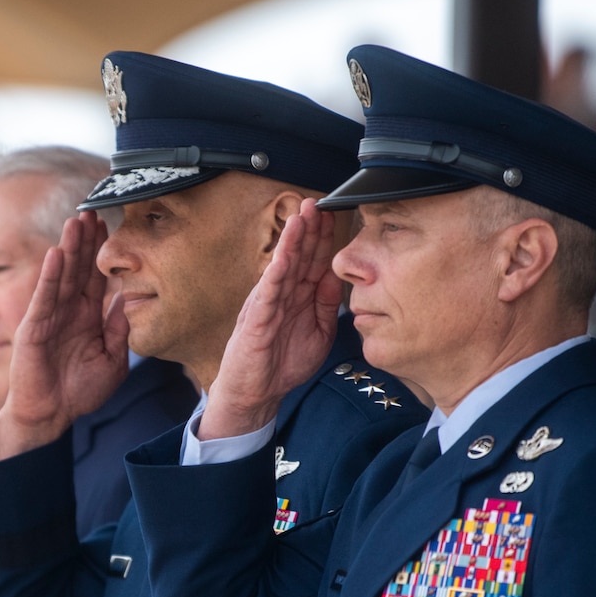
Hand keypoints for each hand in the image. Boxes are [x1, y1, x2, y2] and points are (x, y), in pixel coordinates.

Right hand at [0, 212, 129, 459]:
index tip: (109, 224)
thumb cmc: (79, 392)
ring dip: (68, 248)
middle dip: (84, 240)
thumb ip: (120, 330)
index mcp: (87, 316)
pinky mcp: (34, 327)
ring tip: (75, 221)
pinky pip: (43, 297)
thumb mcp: (112, 360)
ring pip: (61, 275)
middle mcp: (68, 311)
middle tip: (92, 210)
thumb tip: (129, 300)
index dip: (100, 251)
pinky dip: (49, 275)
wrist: (51, 414)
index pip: (94, 276)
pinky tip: (56, 253)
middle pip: (78, 268)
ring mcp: (49, 317)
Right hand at [201, 199, 340, 440]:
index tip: (335, 213)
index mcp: (299, 296)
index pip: (313, 261)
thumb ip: (327, 305)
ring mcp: (268, 305)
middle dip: (308, 229)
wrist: (257, 394)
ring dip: (291, 243)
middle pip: (298, 257)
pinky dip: (275, 275)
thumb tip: (338, 278)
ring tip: (300, 218)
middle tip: (317, 202)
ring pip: (282, 268)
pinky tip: (283, 257)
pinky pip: (267, 295)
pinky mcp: (257, 322)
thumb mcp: (319, 332)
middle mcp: (282, 295)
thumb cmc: (284, 364)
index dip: (324, 238)